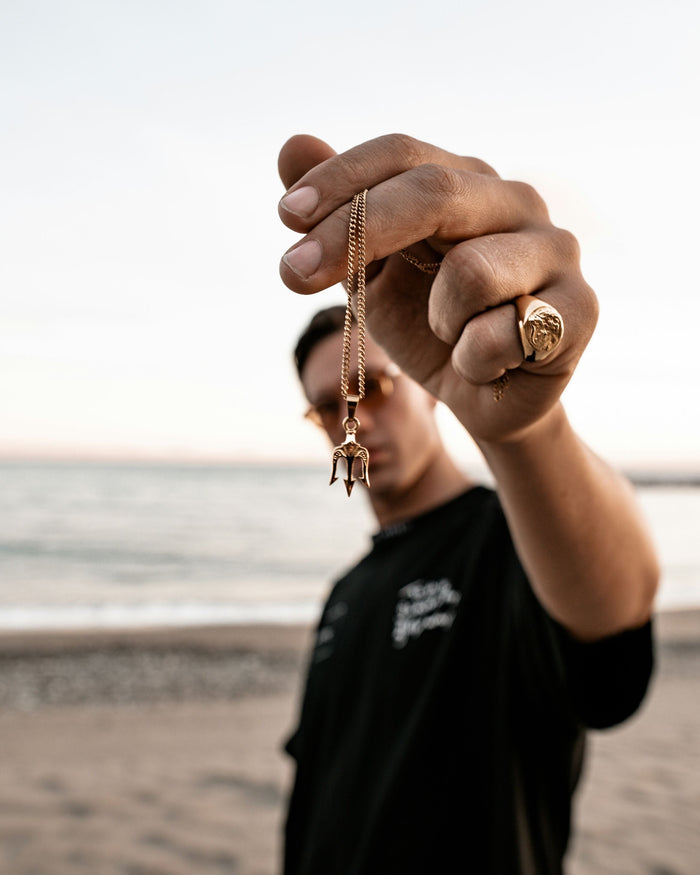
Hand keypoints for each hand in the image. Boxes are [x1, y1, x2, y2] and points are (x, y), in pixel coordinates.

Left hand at [278, 134, 597, 444]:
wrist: (485, 397)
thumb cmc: (429, 327)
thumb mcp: (372, 272)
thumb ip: (339, 213)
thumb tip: (291, 145)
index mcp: (467, 182)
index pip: (402, 153)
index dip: (341, 180)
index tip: (286, 218)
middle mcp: (516, 202)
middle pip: (434, 192)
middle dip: (355, 233)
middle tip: (294, 274)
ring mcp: (556, 251)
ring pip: (469, 271)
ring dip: (437, 318)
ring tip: (450, 334)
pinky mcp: (580, 309)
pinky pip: (502, 333)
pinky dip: (472, 360)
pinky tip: (484, 365)